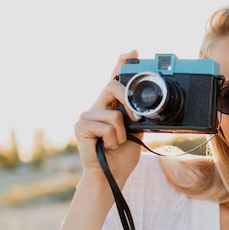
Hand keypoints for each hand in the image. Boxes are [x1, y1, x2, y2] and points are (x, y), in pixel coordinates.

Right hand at [74, 50, 143, 186]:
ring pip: (114, 115)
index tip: (132, 52)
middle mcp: (96, 107)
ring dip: (121, 134)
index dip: (121, 64)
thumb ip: (138, 117)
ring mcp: (86, 115)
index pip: (114, 80)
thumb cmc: (121, 157)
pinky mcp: (80, 126)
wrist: (110, 176)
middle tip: (135, 120)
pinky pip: (107, 126)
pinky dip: (113, 140)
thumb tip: (148, 107)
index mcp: (110, 107)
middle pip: (112, 86)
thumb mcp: (136, 133)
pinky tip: (106, 147)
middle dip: (128, 100)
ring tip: (115, 144)